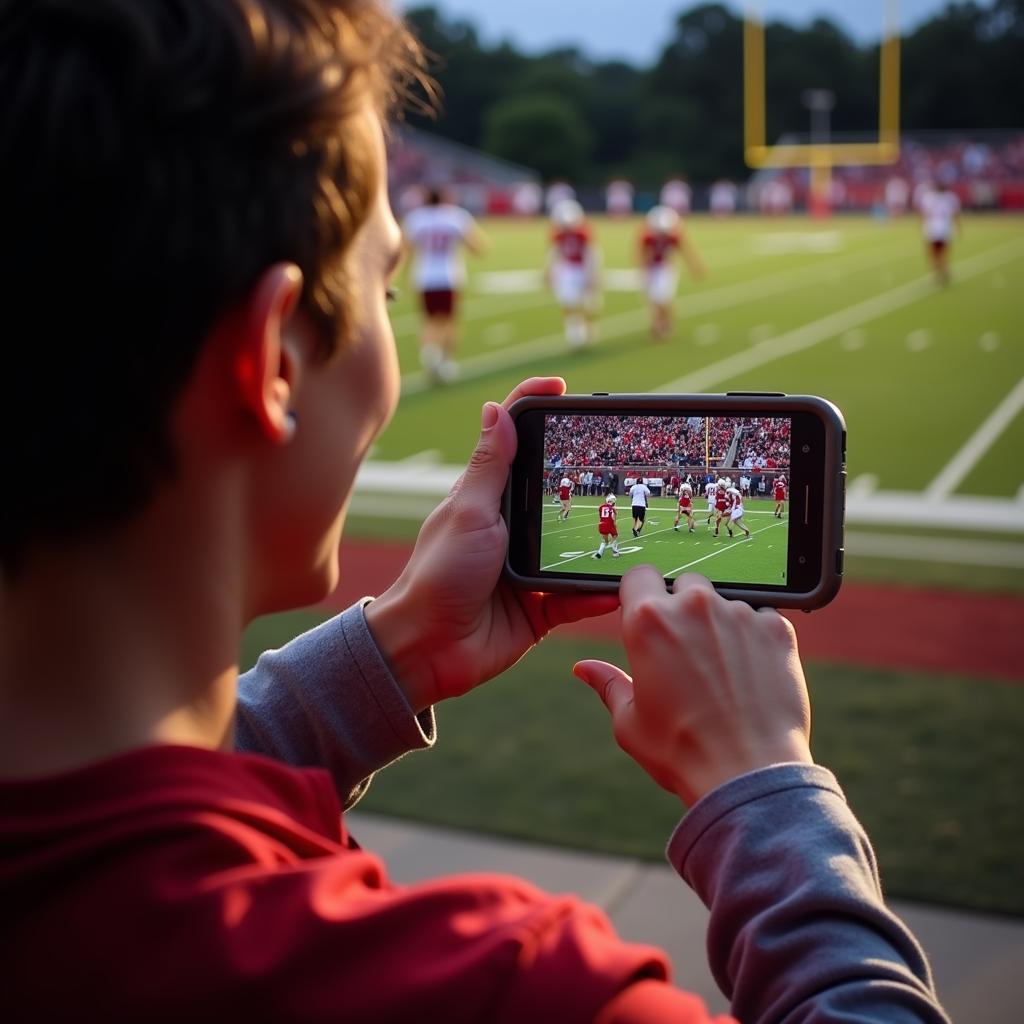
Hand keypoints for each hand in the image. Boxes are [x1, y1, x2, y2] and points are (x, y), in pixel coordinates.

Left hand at [364, 377, 618, 712]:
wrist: (429, 649)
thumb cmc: (438, 575)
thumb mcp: (468, 512)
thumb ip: (488, 466)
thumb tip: (495, 408)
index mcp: (488, 499)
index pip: (513, 442)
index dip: (534, 409)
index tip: (562, 387)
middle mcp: (510, 528)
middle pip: (556, 490)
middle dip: (587, 478)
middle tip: (623, 463)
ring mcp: (528, 567)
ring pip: (576, 544)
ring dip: (601, 539)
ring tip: (631, 528)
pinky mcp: (542, 607)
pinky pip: (580, 595)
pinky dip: (598, 593)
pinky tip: (619, 587)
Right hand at [573, 568, 811, 806]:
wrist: (749, 773)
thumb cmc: (680, 751)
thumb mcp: (630, 721)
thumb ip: (609, 684)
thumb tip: (585, 669)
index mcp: (648, 621)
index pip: (639, 575)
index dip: (641, 594)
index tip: (647, 615)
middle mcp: (693, 606)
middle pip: (684, 584)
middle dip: (683, 608)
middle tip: (687, 651)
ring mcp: (739, 613)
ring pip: (725, 602)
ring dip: (721, 625)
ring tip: (724, 673)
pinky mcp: (777, 628)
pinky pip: (762, 619)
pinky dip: (755, 640)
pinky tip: (752, 676)